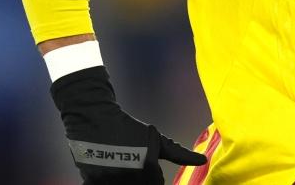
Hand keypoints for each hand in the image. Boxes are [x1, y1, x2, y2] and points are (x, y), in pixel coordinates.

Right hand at [50, 66, 206, 183]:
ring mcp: (110, 179)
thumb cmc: (127, 127)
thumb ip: (178, 153)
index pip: (157, 184)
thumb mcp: (154, 139)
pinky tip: (109, 169)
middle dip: (140, 179)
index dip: (154, 178)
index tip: (147, 167)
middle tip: (132, 163)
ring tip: (120, 164)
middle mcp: (129, 176)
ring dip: (124, 179)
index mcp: (147, 168)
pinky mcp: (92, 180)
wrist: (94, 116)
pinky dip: (109, 180)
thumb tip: (202, 161)